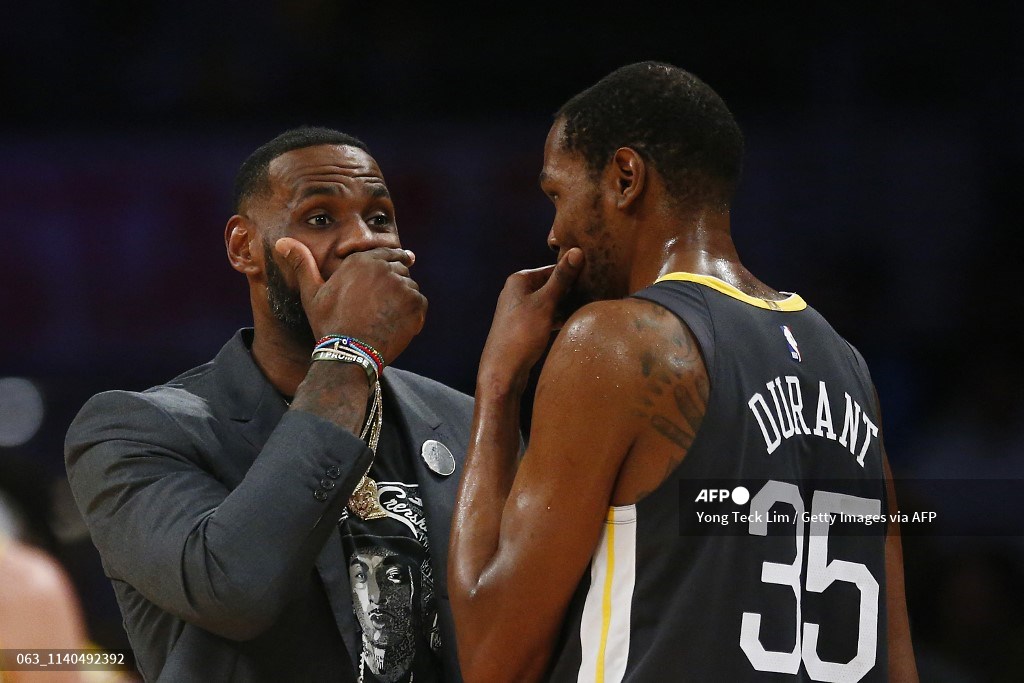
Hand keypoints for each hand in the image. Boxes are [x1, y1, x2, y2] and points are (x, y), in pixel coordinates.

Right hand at [275, 238, 427, 363]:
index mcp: (362, 260)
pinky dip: (412, 315)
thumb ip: (302, 263)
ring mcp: (402, 285)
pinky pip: (420, 303)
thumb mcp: (311, 292)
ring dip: (403, 300)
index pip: (386, 252)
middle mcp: (385, 267)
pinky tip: (394, 326)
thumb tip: (282, 241)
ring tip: (384, 318)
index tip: (391, 272)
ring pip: (410, 286)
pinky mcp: (416, 304)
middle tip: (382, 305)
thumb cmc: (328, 323)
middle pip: (400, 268)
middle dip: (394, 283)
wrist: (348, 353)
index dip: (388, 263)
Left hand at [479, 248, 582, 390]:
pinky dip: (560, 317)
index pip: (552, 268)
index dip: (573, 271)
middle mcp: (518, 292)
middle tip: (597, 291)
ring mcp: (521, 311)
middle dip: (572, 289)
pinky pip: (548, 317)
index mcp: (519, 280)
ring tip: (590, 306)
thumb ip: (561, 278)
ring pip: (551, 302)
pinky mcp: (526, 328)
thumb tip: (576, 251)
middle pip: (552, 285)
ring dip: (568, 304)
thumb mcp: (545, 303)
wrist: (503, 371)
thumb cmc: (521, 334)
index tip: (595, 274)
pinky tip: (576, 321)